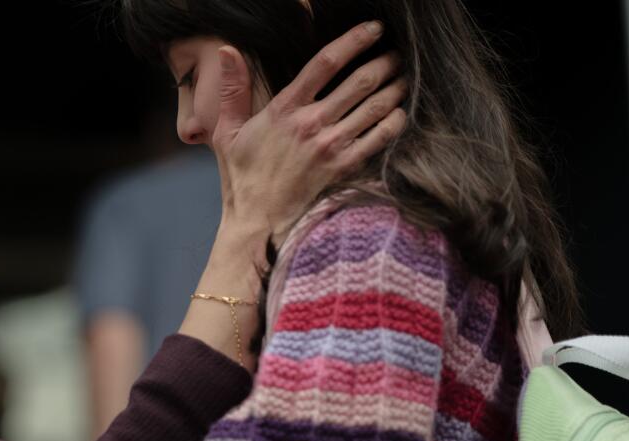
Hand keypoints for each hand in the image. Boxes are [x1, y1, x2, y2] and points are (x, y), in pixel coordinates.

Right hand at [214, 21, 408, 259]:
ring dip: (395, 87)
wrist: (257, 222)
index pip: (325, 63)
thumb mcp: (226, 132)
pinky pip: (379, 138)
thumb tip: (228, 51)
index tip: (373, 29)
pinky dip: (394, 121)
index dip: (354, 40)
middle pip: (360, 81)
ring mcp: (330, 147)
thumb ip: (232, 90)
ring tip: (403, 78)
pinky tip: (399, 112)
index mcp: (284, 110)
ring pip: (375, 106)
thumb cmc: (241, 178)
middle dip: (384, 63)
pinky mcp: (343, 168)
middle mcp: (311, 124)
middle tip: (395, 55)